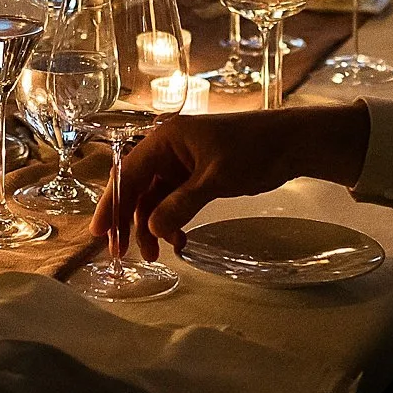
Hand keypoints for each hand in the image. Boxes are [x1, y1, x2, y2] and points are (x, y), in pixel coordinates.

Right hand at [92, 105, 369, 260]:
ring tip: (158, 254)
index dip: (111, 204)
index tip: (99, 234)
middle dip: (129, 220)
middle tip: (124, 254)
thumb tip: (150, 229)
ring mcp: (182, 162)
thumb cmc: (253, 151)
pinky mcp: (197, 174)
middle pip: (137, 187)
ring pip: (155, 197)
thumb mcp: (215, 179)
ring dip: (153, 225)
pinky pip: (174, 200)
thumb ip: (181, 204)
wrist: (292, 143)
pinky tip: (180, 239)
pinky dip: (172, 220)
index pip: (128, 173)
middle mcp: (168, 148)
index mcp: (165, 139)